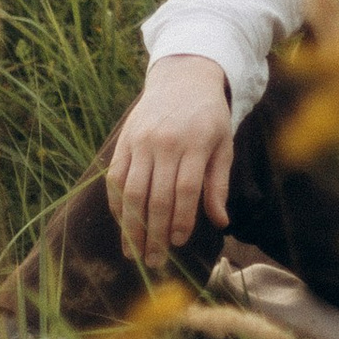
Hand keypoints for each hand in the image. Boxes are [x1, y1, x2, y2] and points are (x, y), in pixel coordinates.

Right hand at [108, 57, 234, 265]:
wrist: (182, 78)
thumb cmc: (208, 117)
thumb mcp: (223, 144)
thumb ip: (218, 184)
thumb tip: (220, 222)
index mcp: (194, 143)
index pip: (186, 189)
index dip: (181, 219)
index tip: (179, 242)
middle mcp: (164, 142)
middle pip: (156, 196)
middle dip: (154, 233)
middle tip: (154, 261)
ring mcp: (140, 141)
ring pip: (131, 191)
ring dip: (131, 226)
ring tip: (134, 252)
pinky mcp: (124, 141)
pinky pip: (115, 178)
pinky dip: (116, 204)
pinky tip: (122, 224)